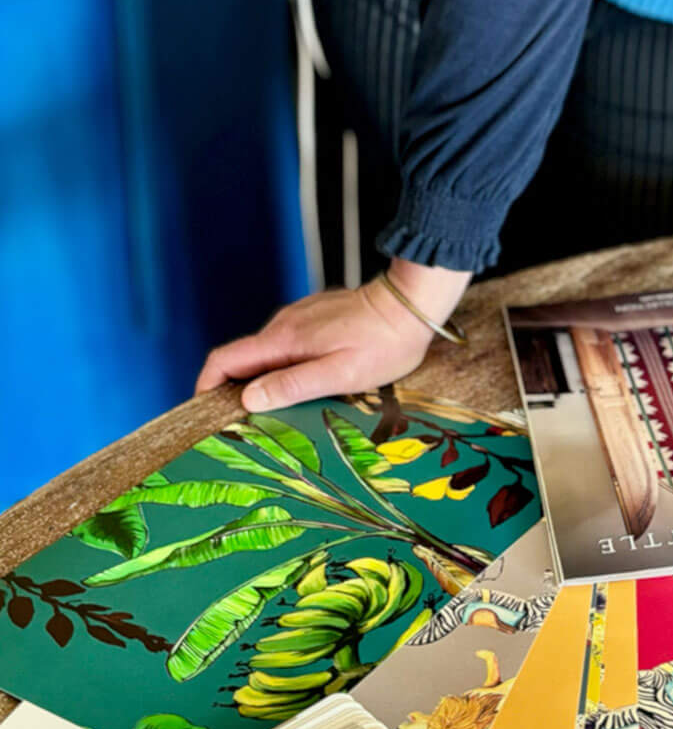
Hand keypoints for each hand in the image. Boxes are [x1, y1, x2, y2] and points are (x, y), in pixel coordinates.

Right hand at [194, 259, 471, 412]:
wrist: (413, 303)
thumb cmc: (383, 343)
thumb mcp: (340, 374)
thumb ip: (292, 385)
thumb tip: (246, 398)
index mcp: (284, 339)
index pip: (225, 358)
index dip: (206, 385)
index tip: (204, 412)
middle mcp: (285, 324)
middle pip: (242, 358)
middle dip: (234, 389)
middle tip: (243, 424)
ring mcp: (301, 318)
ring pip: (266, 352)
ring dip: (262, 379)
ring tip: (276, 412)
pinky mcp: (317, 317)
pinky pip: (288, 345)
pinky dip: (283, 366)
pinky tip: (305, 384)